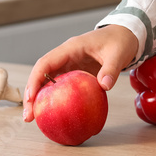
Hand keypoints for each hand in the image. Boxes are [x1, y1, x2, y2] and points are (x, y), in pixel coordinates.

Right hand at [22, 24, 138, 122]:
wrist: (126, 35)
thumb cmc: (120, 41)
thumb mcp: (118, 54)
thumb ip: (111, 69)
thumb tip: (105, 86)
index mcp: (71, 47)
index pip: (46, 62)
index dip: (35, 80)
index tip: (31, 97)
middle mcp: (66, 56)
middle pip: (41, 74)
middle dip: (31, 95)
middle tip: (29, 116)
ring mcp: (69, 65)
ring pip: (48, 82)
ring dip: (40, 99)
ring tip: (34, 119)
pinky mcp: (75, 73)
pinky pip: (61, 86)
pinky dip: (55, 99)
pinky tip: (54, 113)